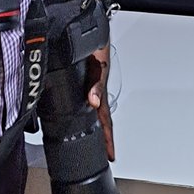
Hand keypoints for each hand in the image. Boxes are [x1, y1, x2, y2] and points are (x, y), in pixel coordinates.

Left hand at [86, 45, 114, 160]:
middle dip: (103, 139)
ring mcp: (91, 90)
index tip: (112, 156)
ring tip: (94, 141)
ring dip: (95, 126)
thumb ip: (96, 85)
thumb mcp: (98, 69)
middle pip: (101, 121)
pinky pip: (88, 102)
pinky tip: (81, 114)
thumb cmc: (99, 51)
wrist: (94, 37)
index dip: (108, 140)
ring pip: (94, 112)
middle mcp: (96, 95)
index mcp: (100, 95)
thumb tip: (93, 101)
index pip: (106, 123)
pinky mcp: (84, 84)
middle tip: (104, 155)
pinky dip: (87, 112)